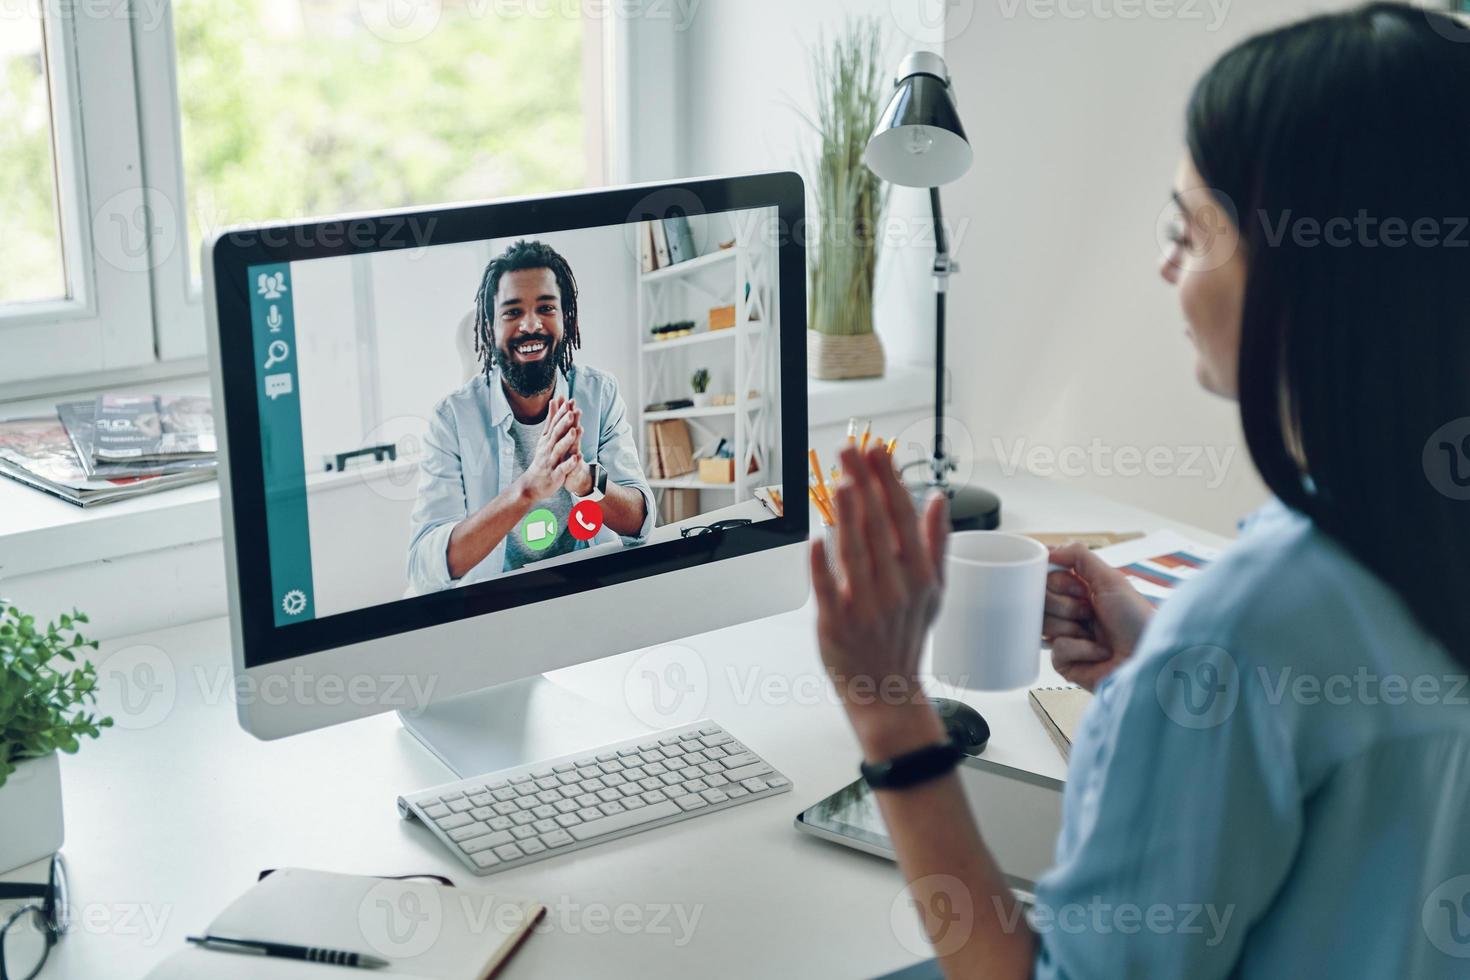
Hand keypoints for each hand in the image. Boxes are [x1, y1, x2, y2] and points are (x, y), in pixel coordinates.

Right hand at [515, 396, 582, 501]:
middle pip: (556, 434)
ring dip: (567, 440)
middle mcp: (548, 448)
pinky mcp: (555, 474)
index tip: (568, 402)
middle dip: (564, 423)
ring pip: (559, 449)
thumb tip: (554, 401)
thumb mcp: (545, 437)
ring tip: (574, 431)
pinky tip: (577, 457)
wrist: (533, 483)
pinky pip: (563, 468)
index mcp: (547, 440)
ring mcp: (551, 461)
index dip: (561, 413)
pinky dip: (569, 463)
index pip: (554, 424)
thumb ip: (551, 419)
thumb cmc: (542, 458)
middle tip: (571, 412)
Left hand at [811, 445, 951, 756]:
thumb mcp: (933, 589)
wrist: (885, 689)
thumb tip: (938, 499)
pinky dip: (822, 566)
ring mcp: (865, 605)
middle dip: (865, 483)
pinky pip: (828, 590)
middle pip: (877, 525)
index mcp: (918, 574)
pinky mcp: (836, 623)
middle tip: (851, 449)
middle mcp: (895, 587)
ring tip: (842, 481)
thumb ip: (935, 542)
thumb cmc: (905, 636)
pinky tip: (816, 539)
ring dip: (849, 515)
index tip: (878, 450)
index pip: (903, 516)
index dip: (889, 479)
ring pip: (855, 552)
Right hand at [1043, 542, 1155, 690]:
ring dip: (1073, 627)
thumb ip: (1079, 556)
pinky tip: (1098, 652)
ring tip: (1096, 634)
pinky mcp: (1065, 662)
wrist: (1147, 658)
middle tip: (1089, 611)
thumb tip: (1049, 550)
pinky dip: (1080, 648)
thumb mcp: (1111, 579)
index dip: (1058, 582)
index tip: (1078, 587)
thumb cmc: (1137, 621)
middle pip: (1041, 600)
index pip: (1047, 579)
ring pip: (1044, 623)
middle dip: (1067, 605)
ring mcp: (1066, 636)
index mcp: (1080, 592)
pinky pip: (1057, 648)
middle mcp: (1071, 613)